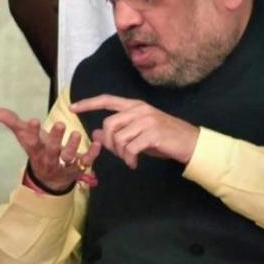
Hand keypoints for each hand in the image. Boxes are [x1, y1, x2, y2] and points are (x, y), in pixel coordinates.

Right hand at [0, 107, 100, 191]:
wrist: (51, 178)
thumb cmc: (38, 150)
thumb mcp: (25, 137)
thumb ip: (12, 123)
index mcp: (36, 150)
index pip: (31, 142)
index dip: (31, 132)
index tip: (33, 120)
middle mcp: (49, 159)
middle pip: (51, 150)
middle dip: (55, 139)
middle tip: (60, 124)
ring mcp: (64, 164)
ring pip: (68, 157)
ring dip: (73, 146)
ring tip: (76, 134)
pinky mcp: (78, 167)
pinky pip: (86, 161)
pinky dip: (92, 154)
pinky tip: (98, 143)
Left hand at [70, 95, 199, 168]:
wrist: (190, 143)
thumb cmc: (163, 138)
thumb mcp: (138, 133)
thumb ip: (118, 131)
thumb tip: (94, 133)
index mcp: (135, 106)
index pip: (107, 100)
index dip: (88, 103)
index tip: (72, 108)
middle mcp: (140, 110)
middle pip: (109, 125)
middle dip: (108, 143)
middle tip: (118, 154)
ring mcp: (147, 120)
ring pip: (118, 138)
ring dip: (120, 154)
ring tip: (129, 160)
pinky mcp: (152, 134)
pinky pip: (130, 148)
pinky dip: (129, 159)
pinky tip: (134, 163)